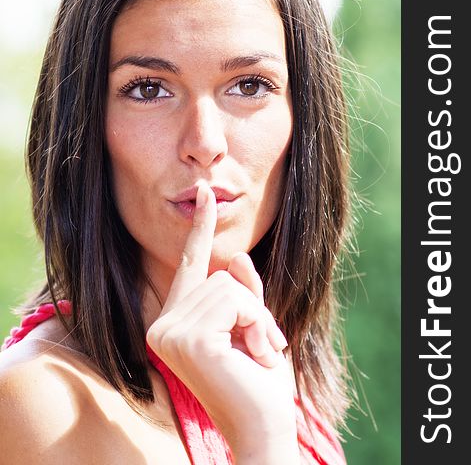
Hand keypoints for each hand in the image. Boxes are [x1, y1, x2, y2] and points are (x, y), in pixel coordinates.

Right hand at [146, 181, 297, 456]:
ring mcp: (169, 331)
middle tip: (262, 345)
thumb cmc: (258, 380)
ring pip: (229, 285)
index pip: (190, 265)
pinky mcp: (187, 338)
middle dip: (253, 307)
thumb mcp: (254, 325)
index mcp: (174, 321)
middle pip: (220, 275)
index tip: (206, 193)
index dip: (200, 227)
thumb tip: (236, 256)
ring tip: (257, 352)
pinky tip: (254, 354)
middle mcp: (162, 325)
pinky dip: (256, 322)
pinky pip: (234, 300)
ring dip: (257, 317)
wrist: (263, 426)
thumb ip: (244, 291)